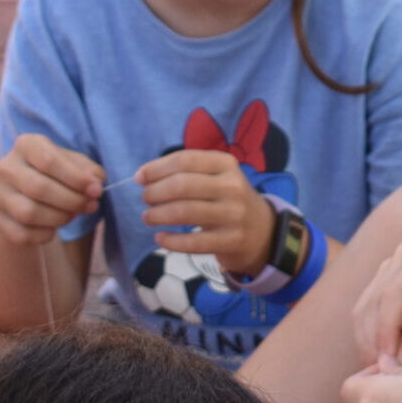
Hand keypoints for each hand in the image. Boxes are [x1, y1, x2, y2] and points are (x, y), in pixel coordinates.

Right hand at [0, 134, 102, 249]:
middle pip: (39, 188)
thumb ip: (89, 171)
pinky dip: (45, 234)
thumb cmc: (59, 174)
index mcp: (27, 145)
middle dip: (73, 200)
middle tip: (92, 206)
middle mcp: (7, 167)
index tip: (97, 190)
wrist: (30, 196)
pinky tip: (55, 227)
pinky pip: (22, 234)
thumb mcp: (76, 165)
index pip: (49, 161)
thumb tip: (96, 184)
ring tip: (74, 214)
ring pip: (29, 213)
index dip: (77, 178)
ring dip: (61, 218)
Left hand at [137, 151, 274, 277]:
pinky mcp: (232, 240)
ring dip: (157, 215)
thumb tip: (143, 176)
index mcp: (226, 164)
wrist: (262, 230)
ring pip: (185, 212)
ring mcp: (234, 214)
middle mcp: (233, 186)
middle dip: (154, 192)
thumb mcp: (216, 177)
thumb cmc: (227, 198)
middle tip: (145, 199)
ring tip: (148, 217)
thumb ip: (185, 172)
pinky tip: (160, 238)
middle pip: (182, 185)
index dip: (156, 169)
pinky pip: (193, 242)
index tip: (140, 178)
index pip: (185, 160)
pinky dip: (170, 241)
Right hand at [351, 239, 401, 367]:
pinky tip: (387, 359)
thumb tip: (384, 363)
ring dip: (371, 343)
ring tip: (391, 370)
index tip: (386, 362)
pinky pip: (366, 314)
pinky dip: (372, 339)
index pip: (396, 293)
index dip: (386, 329)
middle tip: (385, 374)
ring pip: (365, 309)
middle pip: (376, 301)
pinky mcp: (382, 281)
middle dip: (376, 341)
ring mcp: (392, 265)